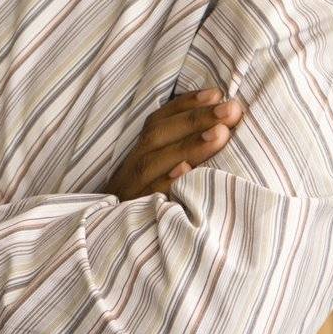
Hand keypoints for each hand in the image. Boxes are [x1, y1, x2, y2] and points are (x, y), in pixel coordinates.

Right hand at [106, 88, 241, 201]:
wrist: (102, 240)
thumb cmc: (147, 204)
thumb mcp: (157, 174)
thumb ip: (179, 150)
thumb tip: (220, 127)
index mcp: (140, 154)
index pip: (159, 121)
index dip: (186, 104)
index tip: (217, 93)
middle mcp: (133, 167)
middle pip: (159, 136)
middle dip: (196, 119)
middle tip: (230, 110)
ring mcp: (131, 190)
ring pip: (155, 162)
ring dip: (189, 146)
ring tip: (220, 134)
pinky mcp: (134, 213)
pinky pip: (150, 196)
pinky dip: (167, 182)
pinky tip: (187, 172)